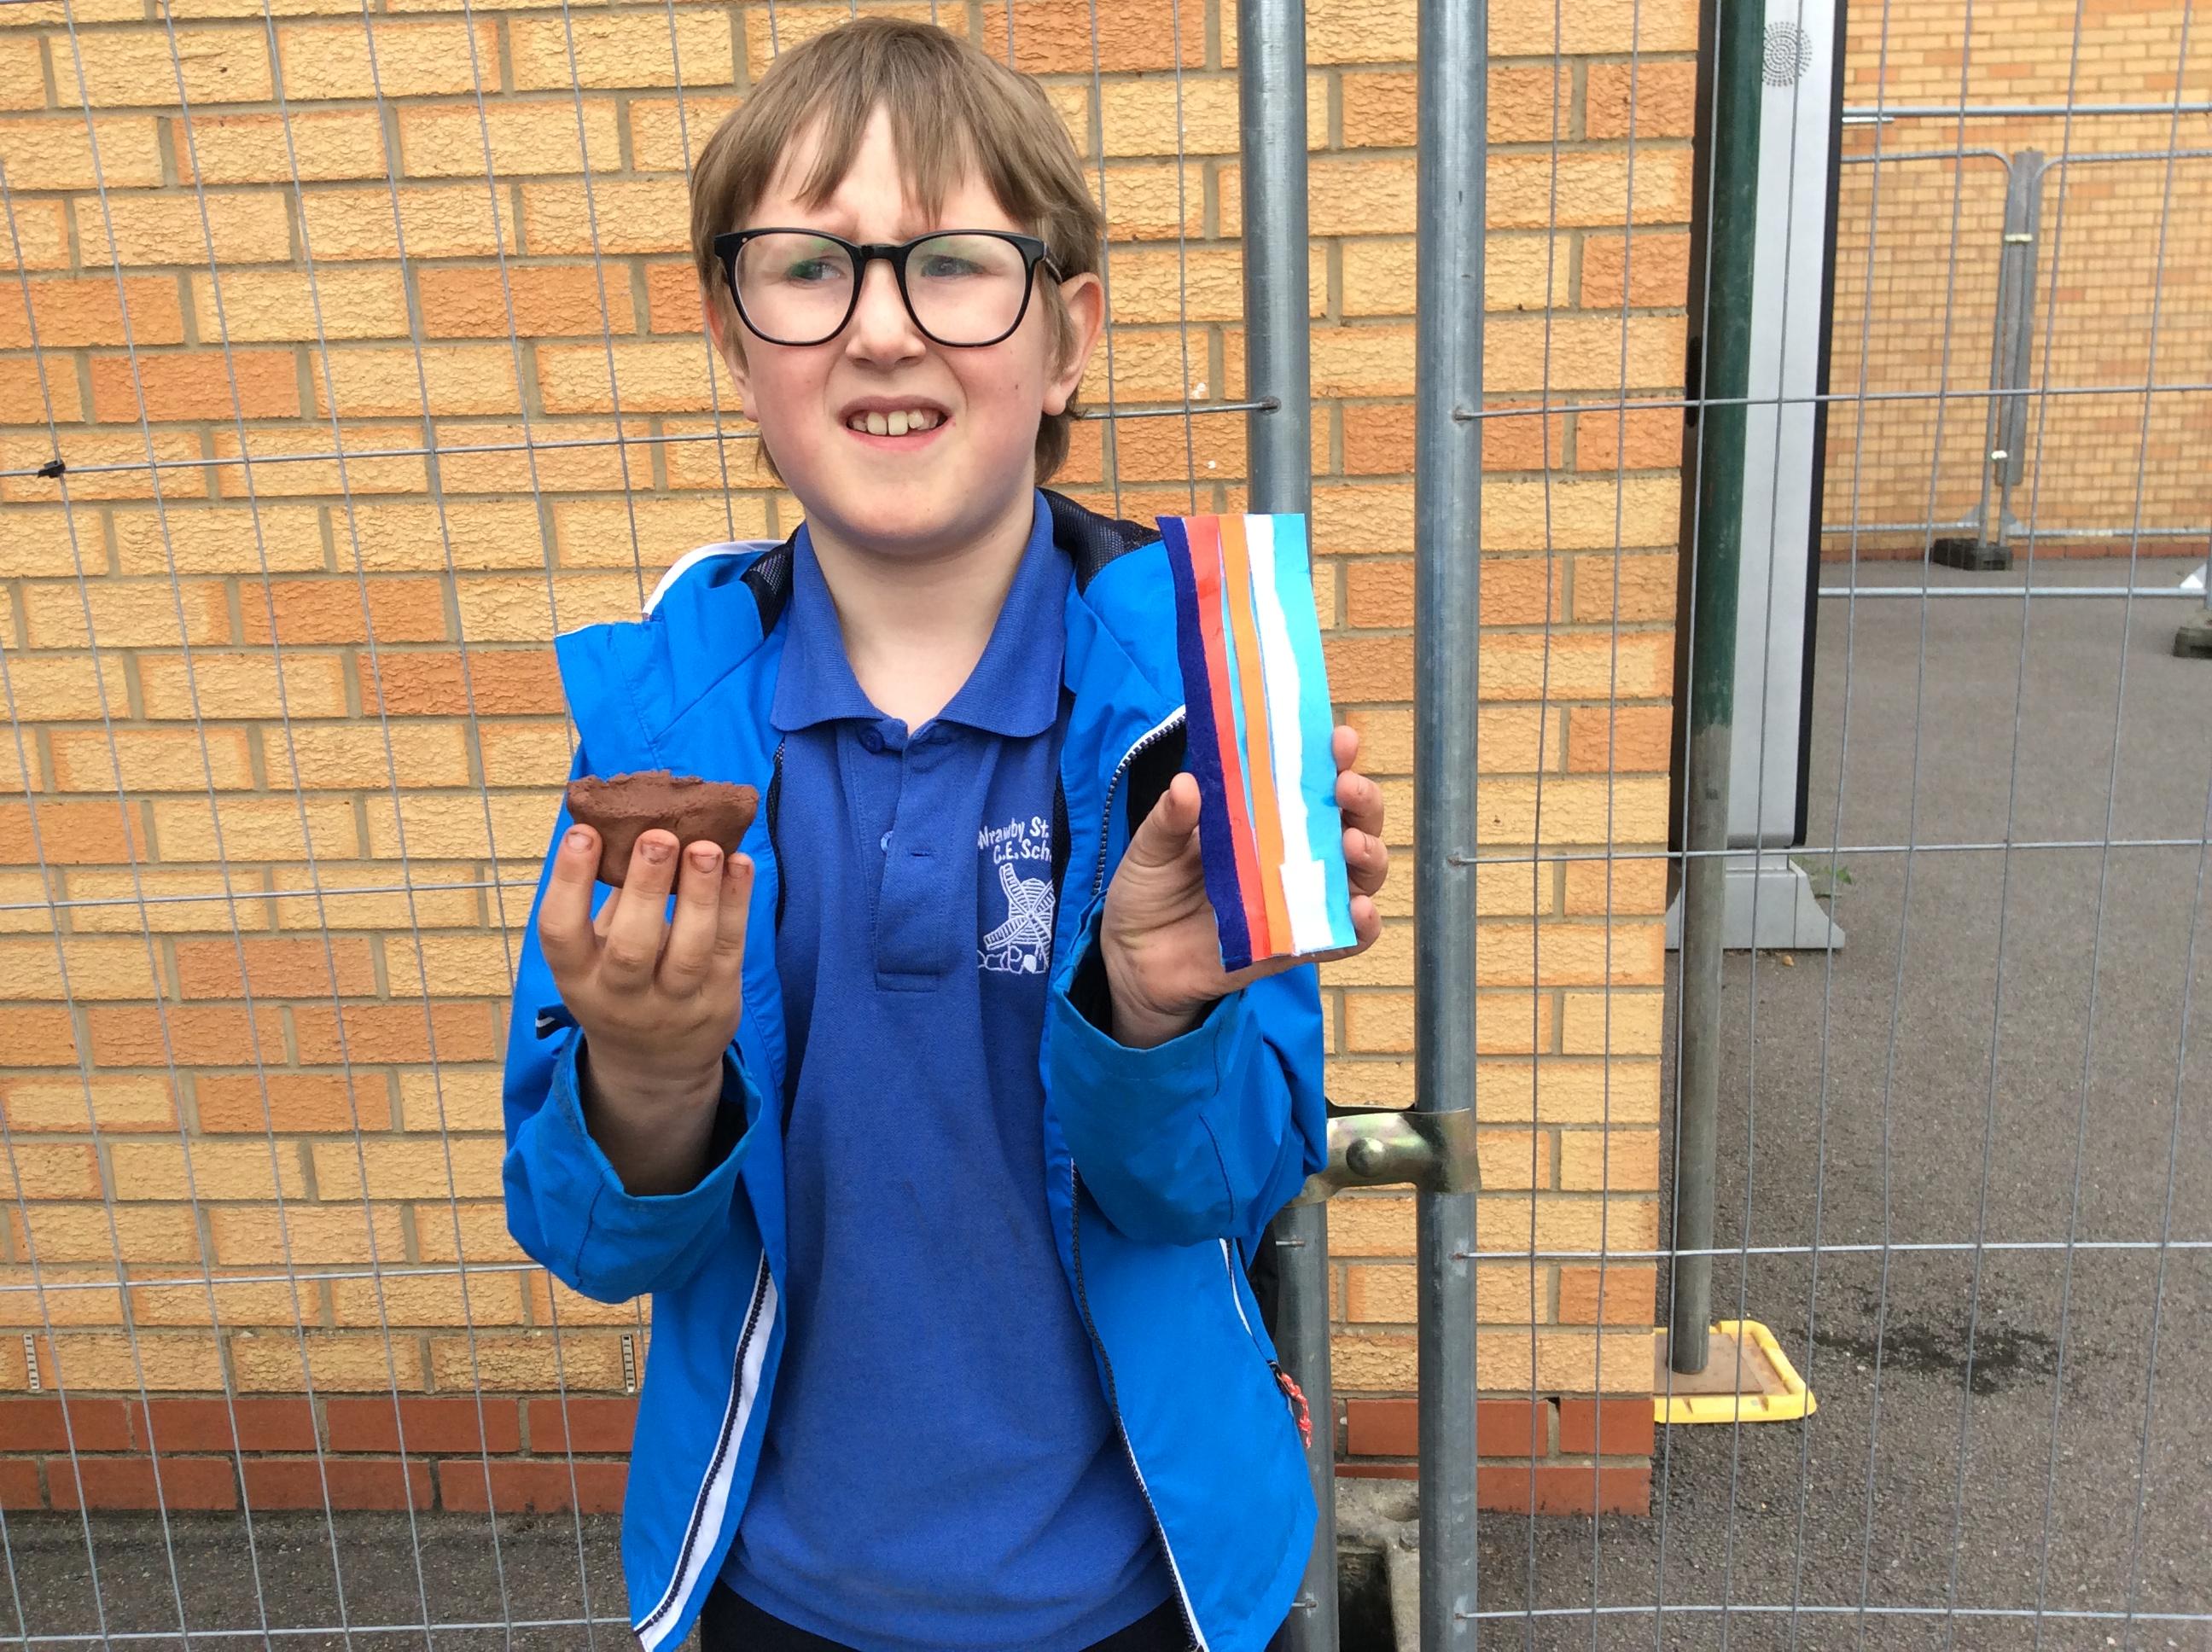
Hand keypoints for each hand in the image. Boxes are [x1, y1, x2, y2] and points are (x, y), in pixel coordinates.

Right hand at [536, 825, 753, 1189]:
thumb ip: (609, 898)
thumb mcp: (595, 955)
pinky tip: (739, 864)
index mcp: (577, 977)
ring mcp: (674, 1004)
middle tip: (657, 836)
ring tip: (704, 846)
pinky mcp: (720, 1001)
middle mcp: (621, 997)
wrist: (655, 1068)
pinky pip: (730, 950)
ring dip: (699, 895)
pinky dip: (736, 905)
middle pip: (631, 948)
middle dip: (644, 889)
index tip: (583, 832)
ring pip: (689, 952)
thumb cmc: (620, 984)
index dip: (568, 882)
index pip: (560, 933)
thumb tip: (625, 820)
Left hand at [1100, 725, 1387, 1048]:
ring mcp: (1297, 899)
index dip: (1333, 758)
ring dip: (1369, 855)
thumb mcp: (1150, 849)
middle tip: (1346, 789)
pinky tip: (1360, 910)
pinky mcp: (1296, 944)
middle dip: (1362, 801)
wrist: (1134, 960)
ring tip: (1352, 844)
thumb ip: (1168, 820)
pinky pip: (1344, 938)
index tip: (1340, 740)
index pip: (1310, 780)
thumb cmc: (1148, 892)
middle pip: (1350, 822)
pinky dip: (1364, 926)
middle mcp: (1290, 853)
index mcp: (1261, 817)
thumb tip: (1185, 784)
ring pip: (1358, 874)